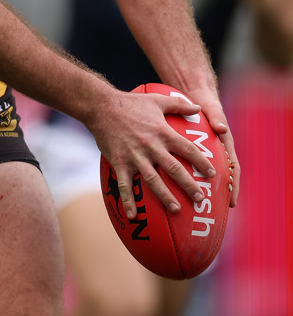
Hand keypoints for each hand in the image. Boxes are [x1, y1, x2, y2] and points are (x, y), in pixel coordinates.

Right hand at [90, 89, 217, 220]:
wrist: (102, 106)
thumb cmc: (131, 102)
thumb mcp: (157, 99)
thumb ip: (179, 104)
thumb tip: (198, 107)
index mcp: (162, 132)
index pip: (187, 149)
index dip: (201, 161)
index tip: (212, 174)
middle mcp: (151, 146)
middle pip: (174, 169)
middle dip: (188, 185)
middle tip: (200, 199)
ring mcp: (135, 156)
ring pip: (153, 180)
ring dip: (165, 196)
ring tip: (176, 210)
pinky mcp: (120, 162)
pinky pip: (125, 185)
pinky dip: (128, 201)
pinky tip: (133, 216)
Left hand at [185, 83, 238, 206]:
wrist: (196, 95)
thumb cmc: (206, 103)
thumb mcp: (212, 108)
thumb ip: (217, 117)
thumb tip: (221, 128)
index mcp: (225, 144)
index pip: (233, 168)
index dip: (233, 184)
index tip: (232, 199)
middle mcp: (216, 151)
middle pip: (220, 176)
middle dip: (219, 193)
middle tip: (214, 210)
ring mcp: (204, 152)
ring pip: (205, 174)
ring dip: (202, 188)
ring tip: (194, 206)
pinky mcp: (191, 150)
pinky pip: (189, 165)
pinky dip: (186, 176)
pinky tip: (175, 188)